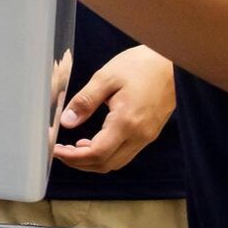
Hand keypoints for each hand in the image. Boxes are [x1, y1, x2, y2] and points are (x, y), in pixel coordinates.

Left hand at [53, 46, 175, 172]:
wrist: (173, 62)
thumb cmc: (141, 65)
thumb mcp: (106, 77)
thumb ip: (85, 101)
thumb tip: (66, 122)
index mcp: (127, 122)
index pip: (96, 153)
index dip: (72, 157)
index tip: (55, 150)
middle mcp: (139, 135)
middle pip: (105, 164)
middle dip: (79, 162)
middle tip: (59, 150)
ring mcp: (147, 136)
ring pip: (116, 162)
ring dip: (93, 160)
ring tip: (72, 147)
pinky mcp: (150, 133)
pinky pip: (125, 152)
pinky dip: (106, 153)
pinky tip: (92, 140)